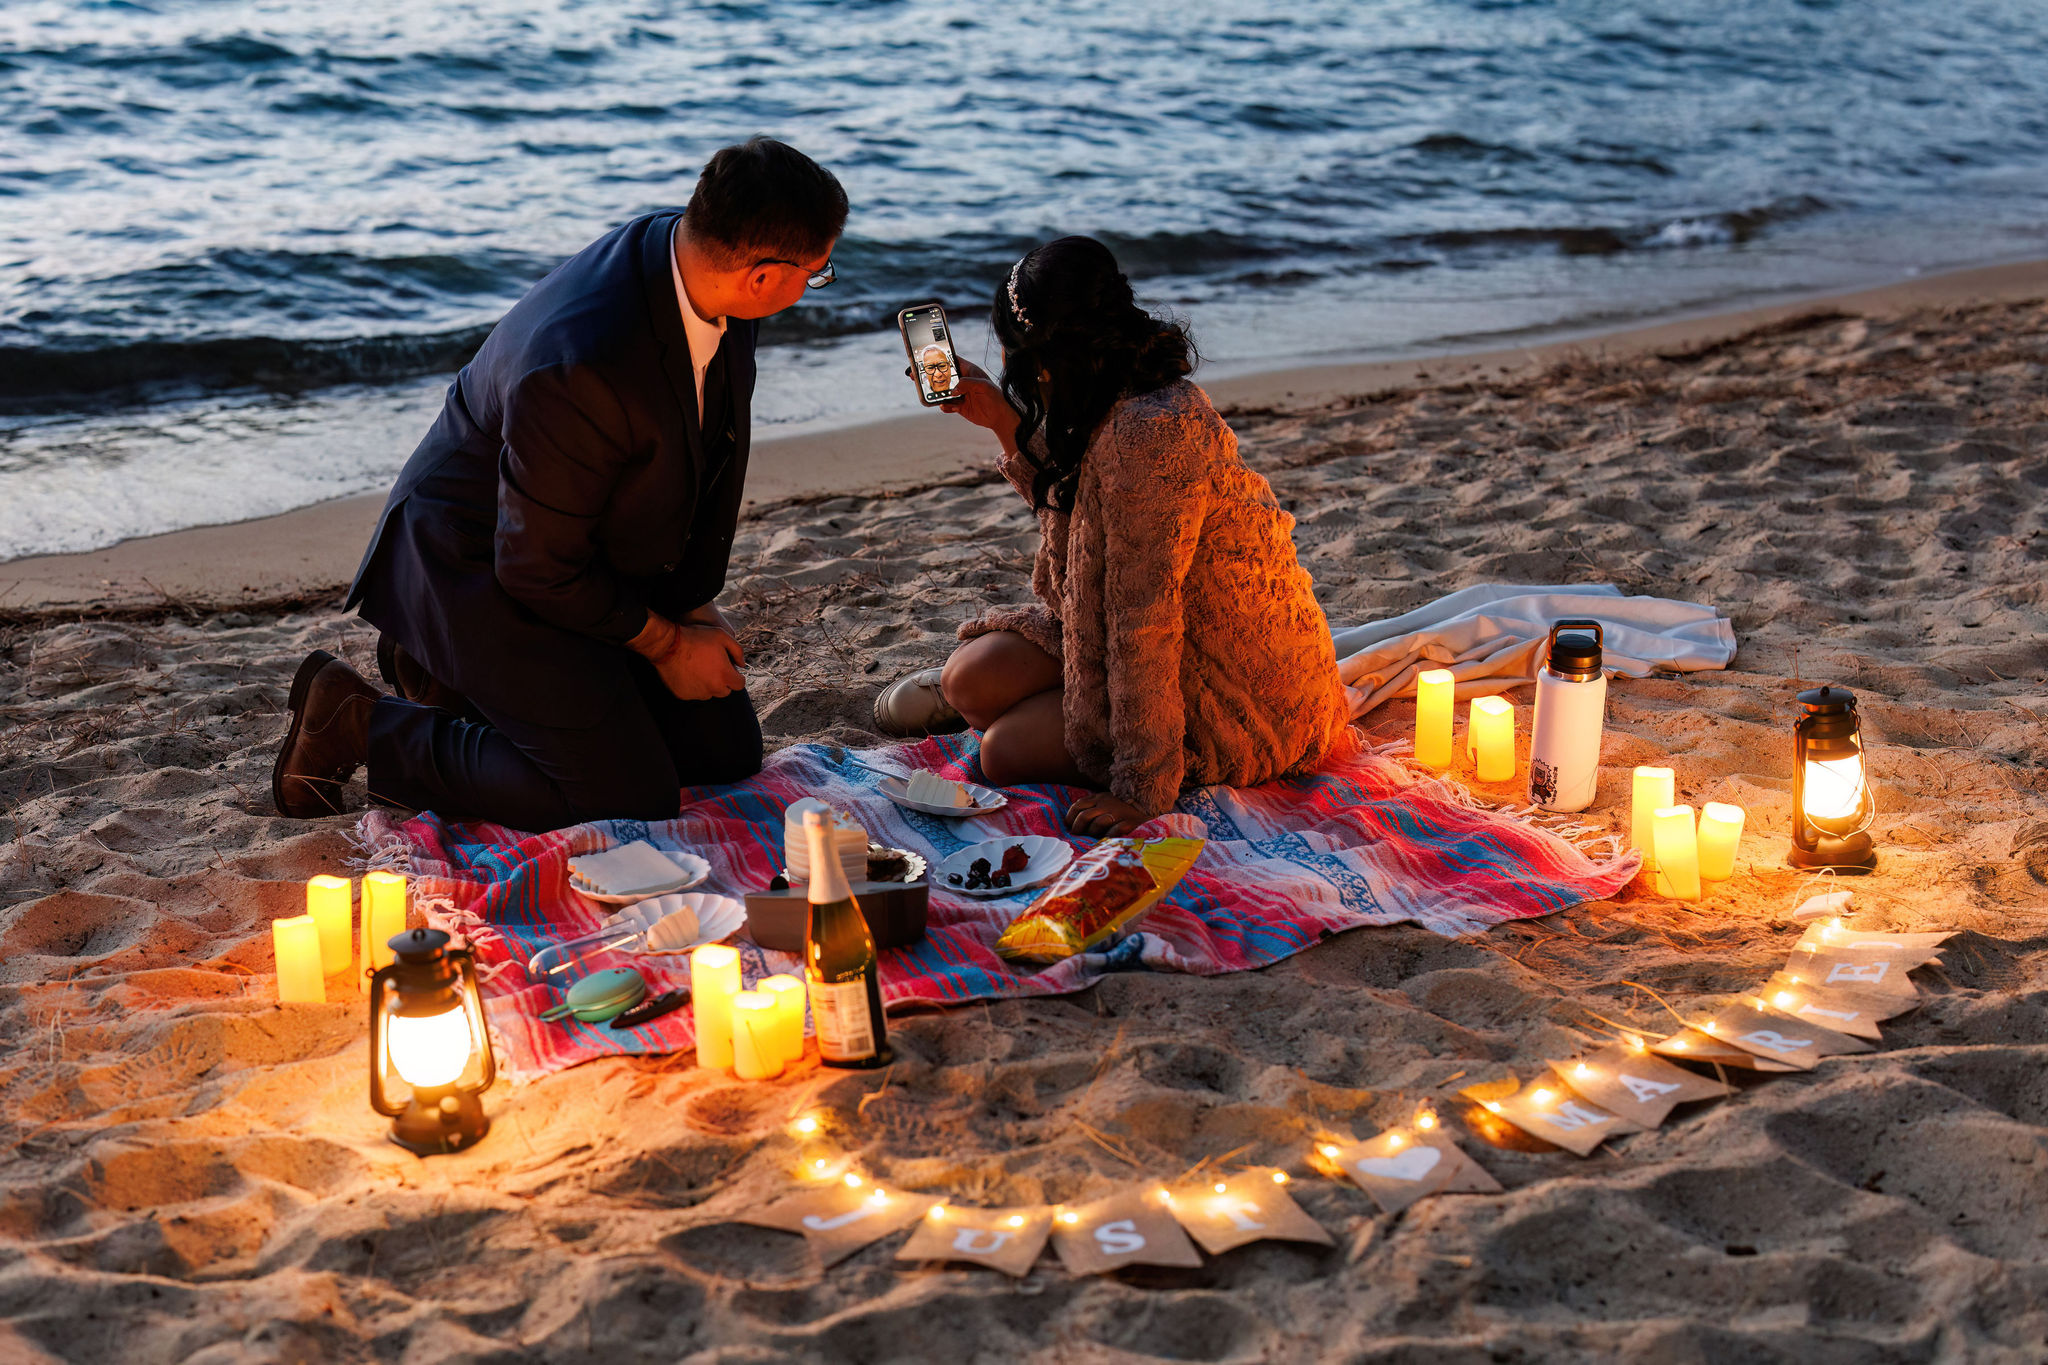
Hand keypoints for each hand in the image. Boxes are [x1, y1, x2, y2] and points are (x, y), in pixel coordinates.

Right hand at [630, 614, 745, 699]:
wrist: (668, 645)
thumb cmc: (696, 638)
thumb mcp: (722, 636)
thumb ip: (737, 651)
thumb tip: (741, 664)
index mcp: (724, 675)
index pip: (739, 685)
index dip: (736, 676)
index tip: (729, 670)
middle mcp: (713, 688)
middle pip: (725, 691)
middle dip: (723, 681)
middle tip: (713, 667)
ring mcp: (697, 693)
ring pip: (709, 693)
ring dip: (708, 684)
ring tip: (699, 668)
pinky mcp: (684, 695)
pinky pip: (693, 693)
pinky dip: (693, 686)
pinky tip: (688, 673)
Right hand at [937, 357, 1020, 446]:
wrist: (999, 417)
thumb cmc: (995, 397)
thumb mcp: (983, 386)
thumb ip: (967, 383)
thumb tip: (953, 389)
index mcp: (969, 372)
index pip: (954, 361)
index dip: (943, 358)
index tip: (931, 359)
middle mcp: (963, 382)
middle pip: (945, 377)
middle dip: (935, 378)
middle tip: (926, 379)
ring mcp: (960, 394)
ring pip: (944, 392)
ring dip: (938, 394)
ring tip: (935, 396)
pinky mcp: (959, 406)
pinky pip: (947, 405)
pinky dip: (945, 406)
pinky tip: (947, 407)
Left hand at [1065, 792, 1146, 837]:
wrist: (1149, 818)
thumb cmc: (1123, 814)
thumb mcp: (1106, 805)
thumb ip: (1091, 810)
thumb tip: (1071, 823)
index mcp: (1100, 798)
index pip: (1078, 805)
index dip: (1070, 817)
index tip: (1070, 826)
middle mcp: (1108, 803)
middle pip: (1084, 816)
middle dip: (1078, 828)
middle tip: (1078, 836)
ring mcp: (1119, 813)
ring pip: (1097, 824)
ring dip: (1094, 833)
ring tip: (1096, 837)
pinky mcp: (1129, 823)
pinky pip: (1113, 831)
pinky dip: (1109, 836)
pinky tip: (1109, 838)